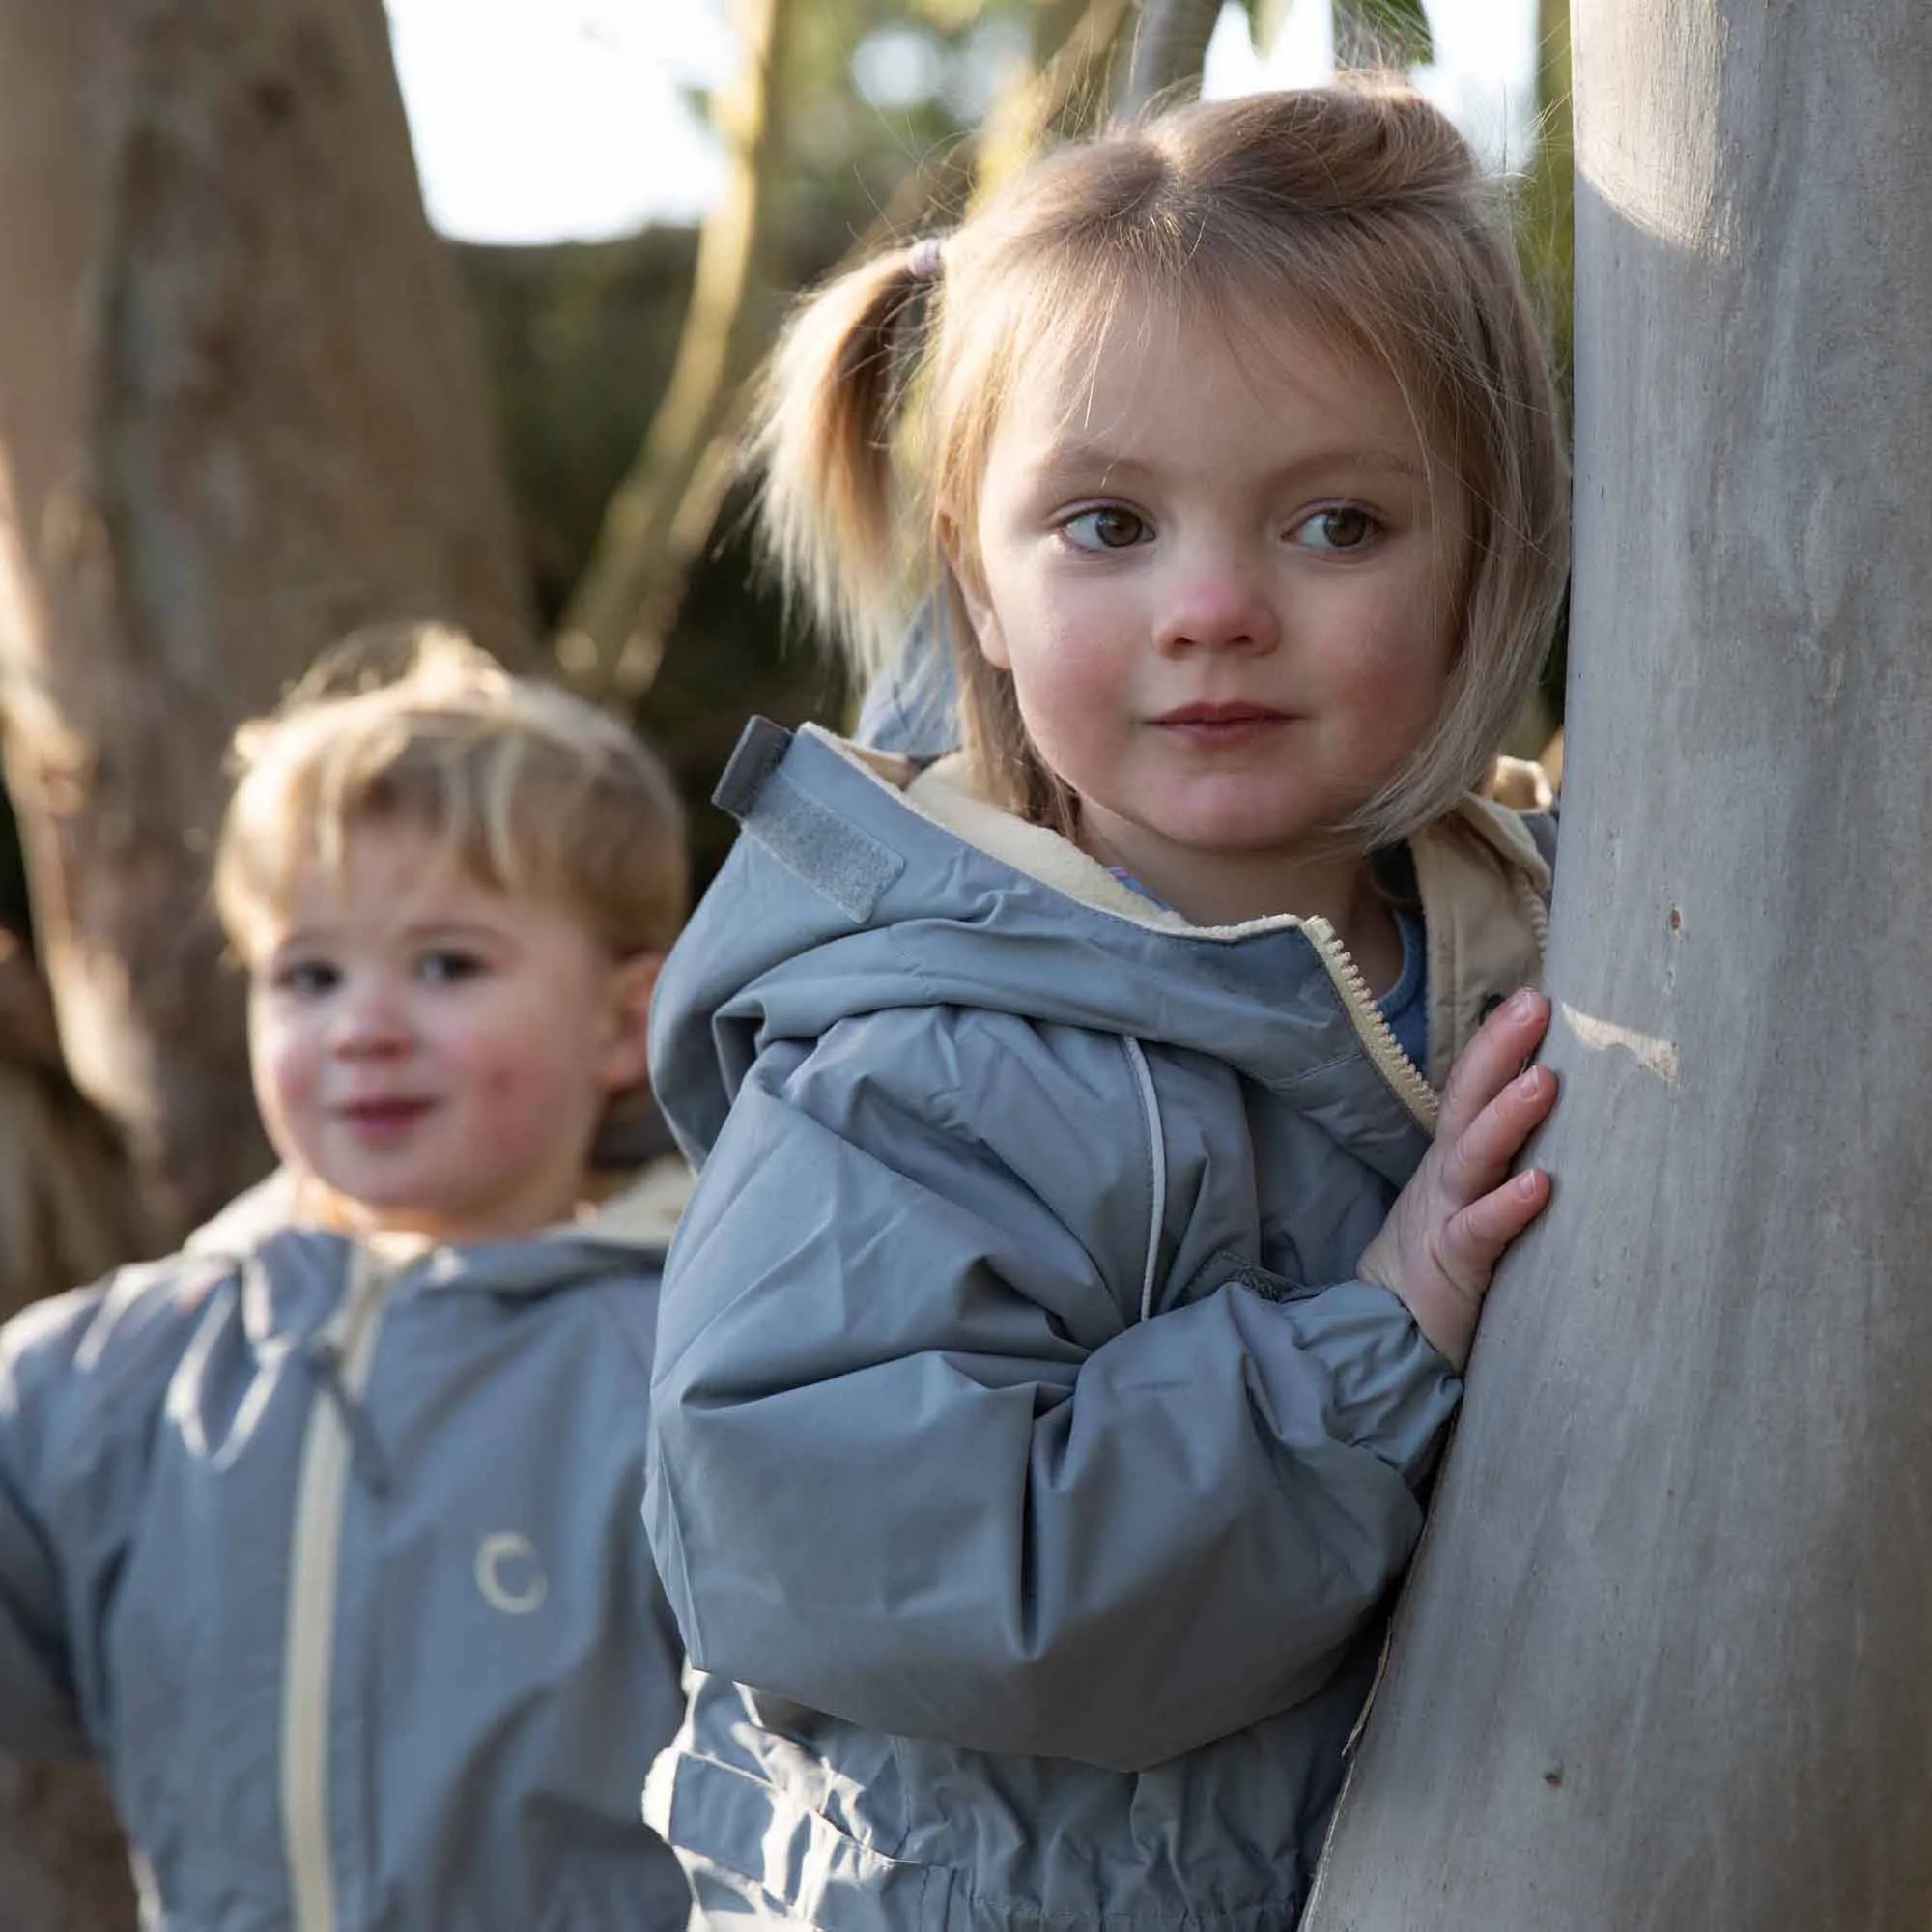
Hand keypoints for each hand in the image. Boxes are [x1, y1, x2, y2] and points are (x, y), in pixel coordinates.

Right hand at [1359, 988, 1556, 1370]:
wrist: (1388, 1334)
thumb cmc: (1445, 1262)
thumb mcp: (1472, 1198)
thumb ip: (1506, 1158)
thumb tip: (1564, 1108)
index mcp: (1454, 1157)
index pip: (1474, 1087)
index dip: (1498, 1041)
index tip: (1536, 993)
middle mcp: (1447, 1176)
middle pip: (1468, 1101)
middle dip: (1499, 1050)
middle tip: (1536, 1003)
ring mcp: (1446, 1216)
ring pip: (1473, 1157)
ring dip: (1507, 1117)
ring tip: (1545, 1080)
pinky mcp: (1454, 1265)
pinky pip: (1481, 1231)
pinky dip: (1507, 1206)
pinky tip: (1538, 1185)